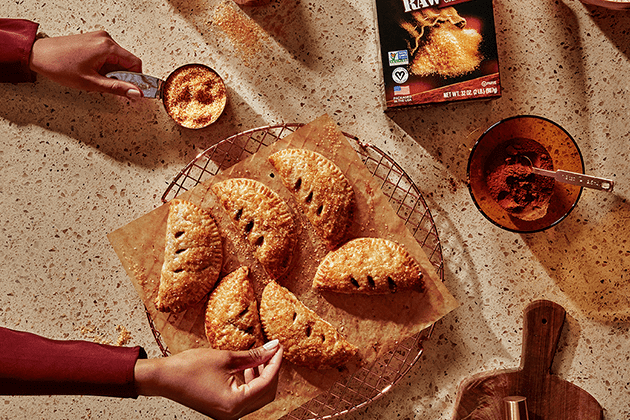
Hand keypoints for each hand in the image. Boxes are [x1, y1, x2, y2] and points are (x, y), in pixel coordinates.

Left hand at [29, 31, 142, 98]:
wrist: (38, 55)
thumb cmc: (59, 65)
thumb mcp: (91, 82)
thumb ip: (117, 88)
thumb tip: (135, 92)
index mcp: (107, 47)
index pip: (135, 63)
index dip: (136, 79)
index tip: (133, 90)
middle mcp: (105, 39)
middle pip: (126, 61)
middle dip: (122, 77)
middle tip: (110, 87)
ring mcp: (98, 38)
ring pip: (117, 59)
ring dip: (112, 72)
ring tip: (96, 78)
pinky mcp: (92, 40)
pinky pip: (107, 55)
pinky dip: (105, 66)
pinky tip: (92, 72)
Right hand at [134, 340, 282, 419]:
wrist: (164, 378)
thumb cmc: (189, 368)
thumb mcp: (226, 358)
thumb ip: (253, 355)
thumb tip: (272, 349)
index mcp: (236, 402)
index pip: (267, 382)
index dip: (275, 362)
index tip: (279, 347)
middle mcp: (234, 413)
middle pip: (266, 393)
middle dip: (271, 370)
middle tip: (273, 350)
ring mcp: (228, 413)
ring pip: (257, 395)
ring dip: (262, 376)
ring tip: (260, 356)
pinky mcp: (223, 409)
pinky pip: (246, 397)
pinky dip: (250, 382)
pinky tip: (249, 366)